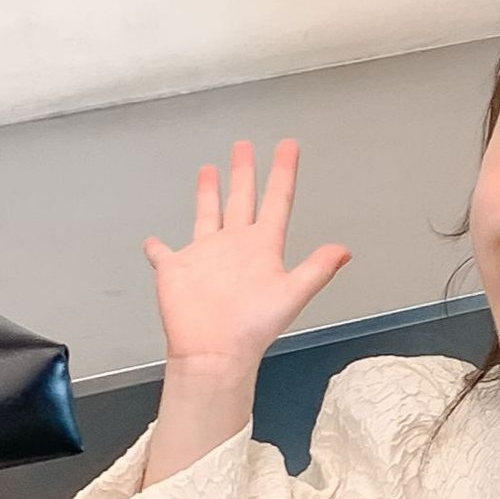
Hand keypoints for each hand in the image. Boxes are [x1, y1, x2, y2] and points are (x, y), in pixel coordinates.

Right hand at [143, 138, 351, 372]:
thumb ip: (317, 269)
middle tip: (244, 147)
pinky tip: (154, 242)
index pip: (276, 202)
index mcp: (262, 248)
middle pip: (242, 199)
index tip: (288, 147)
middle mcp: (235, 247)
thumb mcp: (290, 294)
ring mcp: (205, 257)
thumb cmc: (251, 328)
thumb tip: (345, 251)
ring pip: (207, 215)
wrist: (214, 351)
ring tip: (209, 170)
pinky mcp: (177, 270)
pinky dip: (158, 248)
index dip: (282, 173)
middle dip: (244, 172)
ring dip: (208, 194)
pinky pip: (164, 254)